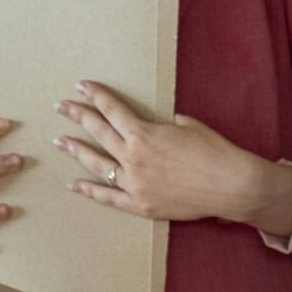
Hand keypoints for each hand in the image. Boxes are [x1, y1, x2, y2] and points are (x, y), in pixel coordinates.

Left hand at [55, 80, 291, 226]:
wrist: (231, 185)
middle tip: (60, 106)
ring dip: (76, 151)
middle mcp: (133, 157)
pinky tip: (74, 184)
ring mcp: (134, 183)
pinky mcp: (140, 205)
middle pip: (98, 132)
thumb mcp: (188, 125)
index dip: (95, 95)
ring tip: (60, 141)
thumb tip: (158, 127)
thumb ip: (165, 125)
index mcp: (143, 133)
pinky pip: (108, 197)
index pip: (112, 109)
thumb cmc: (214, 151)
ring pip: (97, 164)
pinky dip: (89, 190)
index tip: (81, 86)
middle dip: (77, 115)